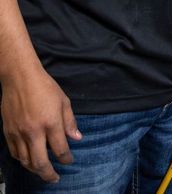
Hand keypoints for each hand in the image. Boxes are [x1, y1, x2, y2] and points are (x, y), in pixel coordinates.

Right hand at [1, 65, 81, 182]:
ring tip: (43, 172)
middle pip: (41, 163)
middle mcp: (34, 131)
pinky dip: (22, 161)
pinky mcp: (8, 132)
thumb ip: (70, 122)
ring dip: (35, 170)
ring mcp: (19, 133)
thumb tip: (77, 138)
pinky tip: (29, 161)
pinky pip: (14, 154)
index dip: (66, 159)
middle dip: (49, 174)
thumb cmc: (44, 86)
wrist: (20, 77)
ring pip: (26, 161)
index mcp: (51, 122)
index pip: (60, 149)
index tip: (69, 161)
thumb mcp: (63, 101)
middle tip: (55, 179)